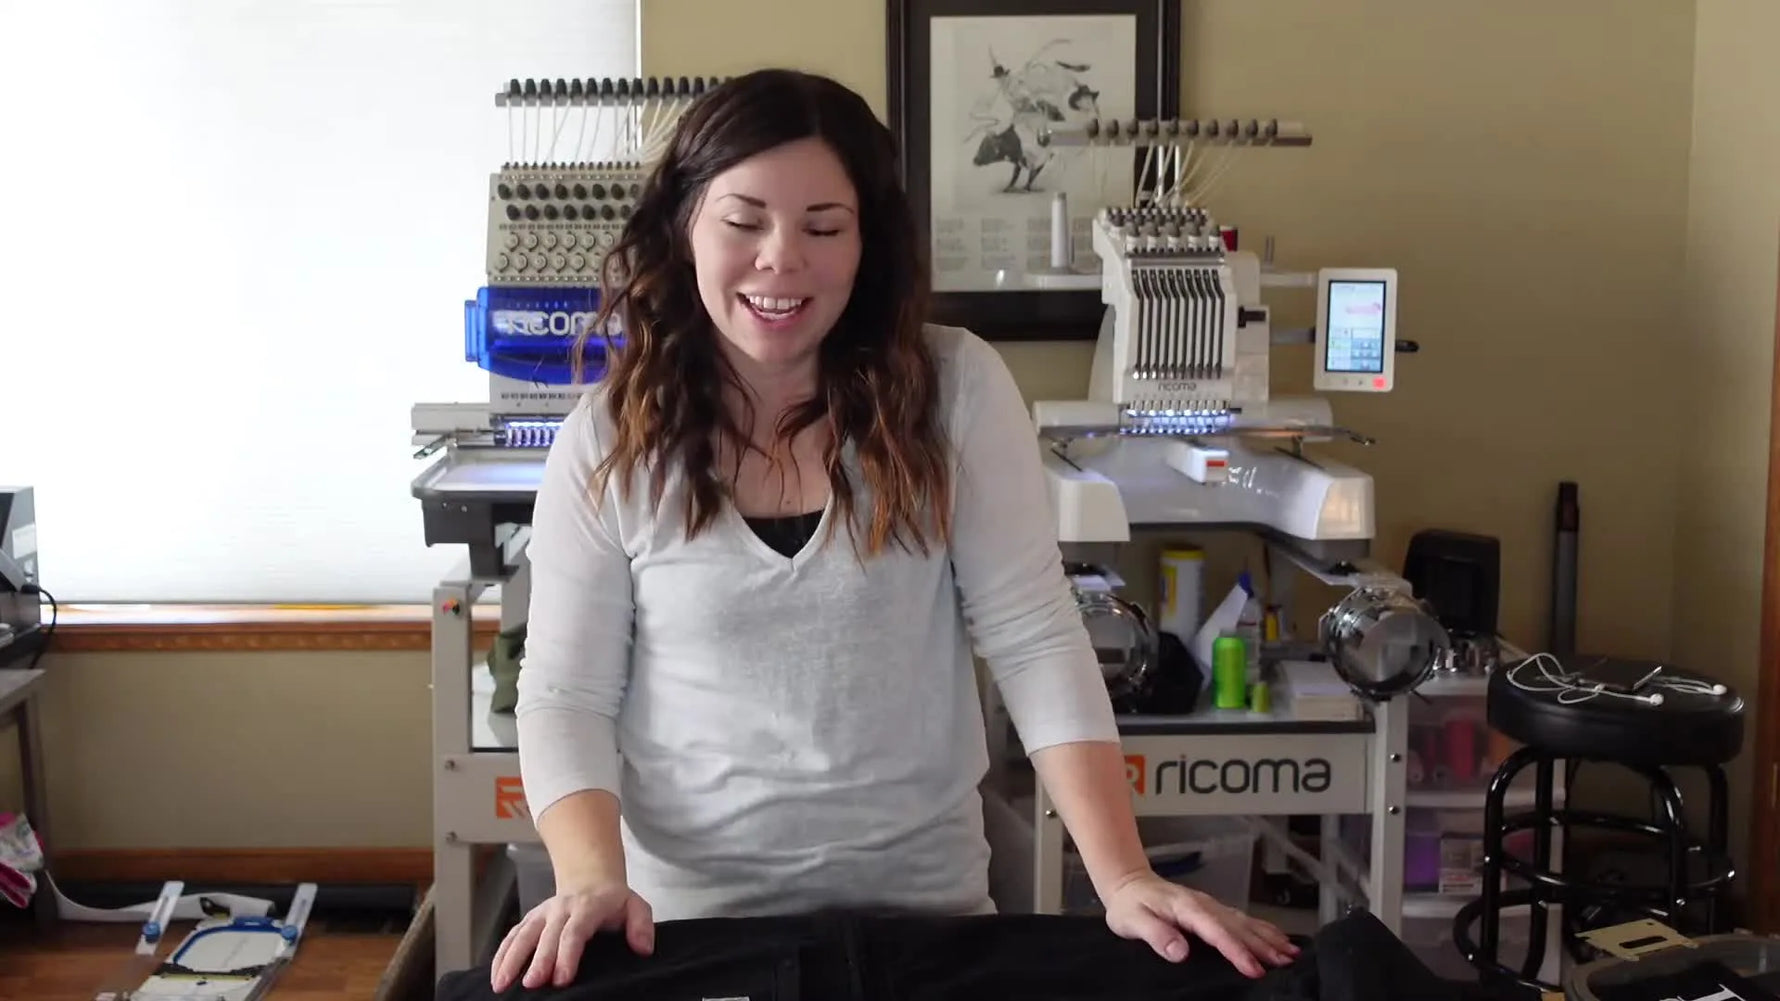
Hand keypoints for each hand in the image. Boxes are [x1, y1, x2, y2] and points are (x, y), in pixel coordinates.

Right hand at [490, 882, 653, 991]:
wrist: (591, 879)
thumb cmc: (613, 901)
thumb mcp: (636, 905)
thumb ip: (642, 925)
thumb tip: (643, 948)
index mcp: (587, 907)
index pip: (574, 932)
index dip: (567, 955)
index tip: (561, 979)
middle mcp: (560, 909)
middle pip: (546, 936)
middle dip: (537, 961)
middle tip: (531, 985)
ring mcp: (542, 913)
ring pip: (522, 934)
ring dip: (510, 959)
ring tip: (501, 984)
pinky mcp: (530, 919)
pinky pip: (512, 935)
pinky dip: (501, 954)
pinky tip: (495, 975)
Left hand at [1101, 873, 1298, 977]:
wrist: (1128, 883)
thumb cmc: (1129, 906)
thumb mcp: (1133, 921)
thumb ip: (1156, 934)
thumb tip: (1180, 952)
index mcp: (1187, 909)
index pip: (1216, 932)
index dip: (1236, 951)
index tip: (1254, 968)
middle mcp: (1204, 905)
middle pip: (1238, 927)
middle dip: (1264, 946)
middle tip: (1286, 963)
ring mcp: (1210, 906)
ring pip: (1245, 922)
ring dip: (1268, 938)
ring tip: (1291, 953)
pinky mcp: (1212, 909)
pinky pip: (1241, 919)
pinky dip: (1262, 929)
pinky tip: (1276, 937)